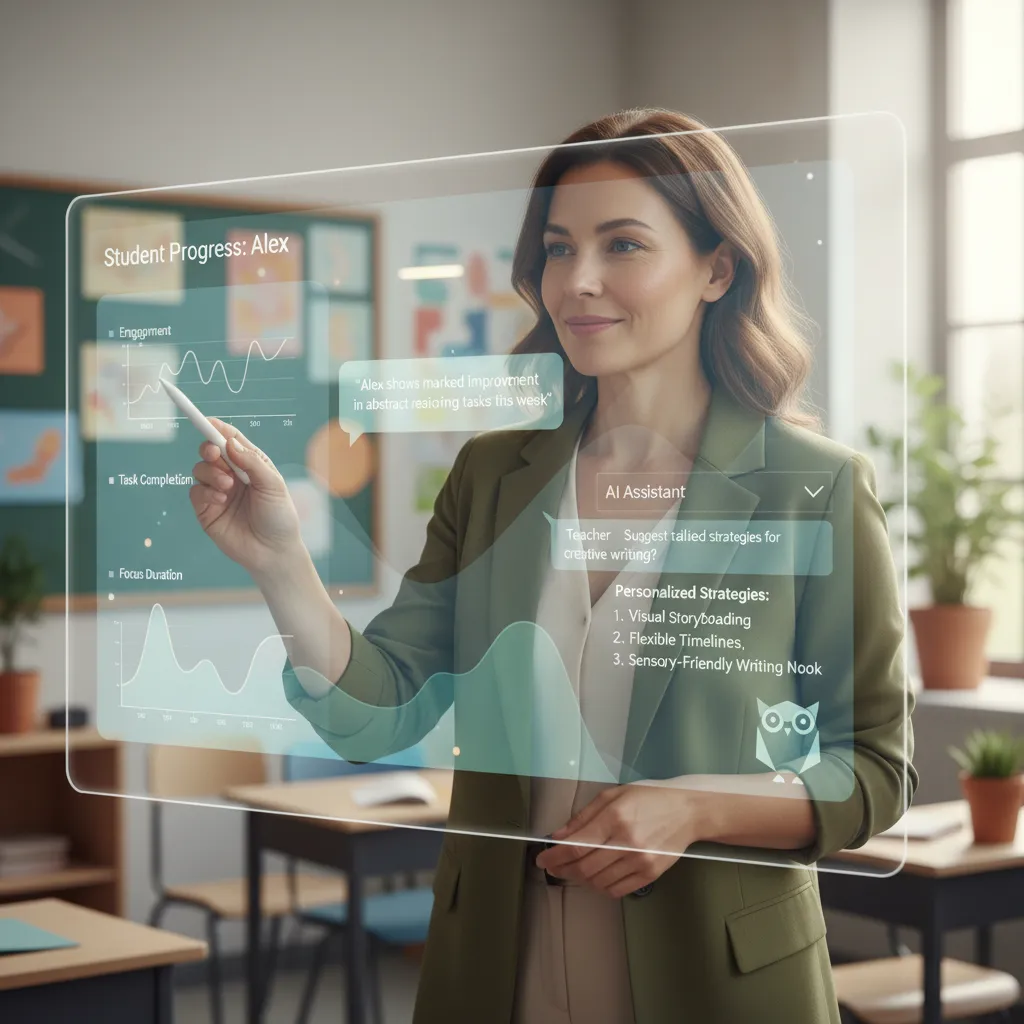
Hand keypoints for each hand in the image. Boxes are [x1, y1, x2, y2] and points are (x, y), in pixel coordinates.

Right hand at [189, 418, 303, 576]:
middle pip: (211, 451)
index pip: (231, 440)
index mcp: (251, 465)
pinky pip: (196, 491)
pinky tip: (221, 499)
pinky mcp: (206, 509)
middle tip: (215, 454)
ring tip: (228, 486)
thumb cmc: (279, 517)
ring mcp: (218, 491)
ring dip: (211, 473)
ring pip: (200, 469)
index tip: (207, 420)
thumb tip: (230, 442)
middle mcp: (233, 475)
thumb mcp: (273, 485)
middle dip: (210, 448)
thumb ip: (252, 462)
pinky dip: (206, 491)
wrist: (273, 552)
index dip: (218, 429)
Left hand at [534, 784, 707, 898]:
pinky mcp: (651, 875)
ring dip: (579, 879)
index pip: (577, 845)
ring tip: (574, 870)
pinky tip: (595, 878)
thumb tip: (558, 836)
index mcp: (615, 817)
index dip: (555, 856)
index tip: (542, 859)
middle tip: (553, 866)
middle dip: (562, 869)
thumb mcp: (614, 795)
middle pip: (584, 867)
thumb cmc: (649, 798)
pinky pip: (616, 890)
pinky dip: (600, 887)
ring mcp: (640, 861)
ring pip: (598, 882)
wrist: (688, 812)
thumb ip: (584, 817)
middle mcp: (627, 842)